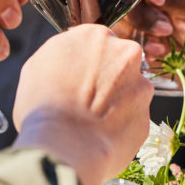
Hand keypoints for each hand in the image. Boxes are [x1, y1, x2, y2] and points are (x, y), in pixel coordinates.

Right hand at [13, 25, 152, 184]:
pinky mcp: (146, 116)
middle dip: (107, 78)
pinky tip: (100, 136)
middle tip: (86, 99)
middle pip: (119, 62)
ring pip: (129, 90)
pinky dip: (119, 127)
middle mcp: (125, 53)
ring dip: (116, 102)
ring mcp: (140, 85)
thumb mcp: (37, 66)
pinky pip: (132, 119)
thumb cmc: (43, 108)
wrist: (62, 147)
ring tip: (91, 122)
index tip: (78, 77)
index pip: (97, 43)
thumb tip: (70, 59)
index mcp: (96, 36)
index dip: (87, 62)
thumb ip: (62, 54)